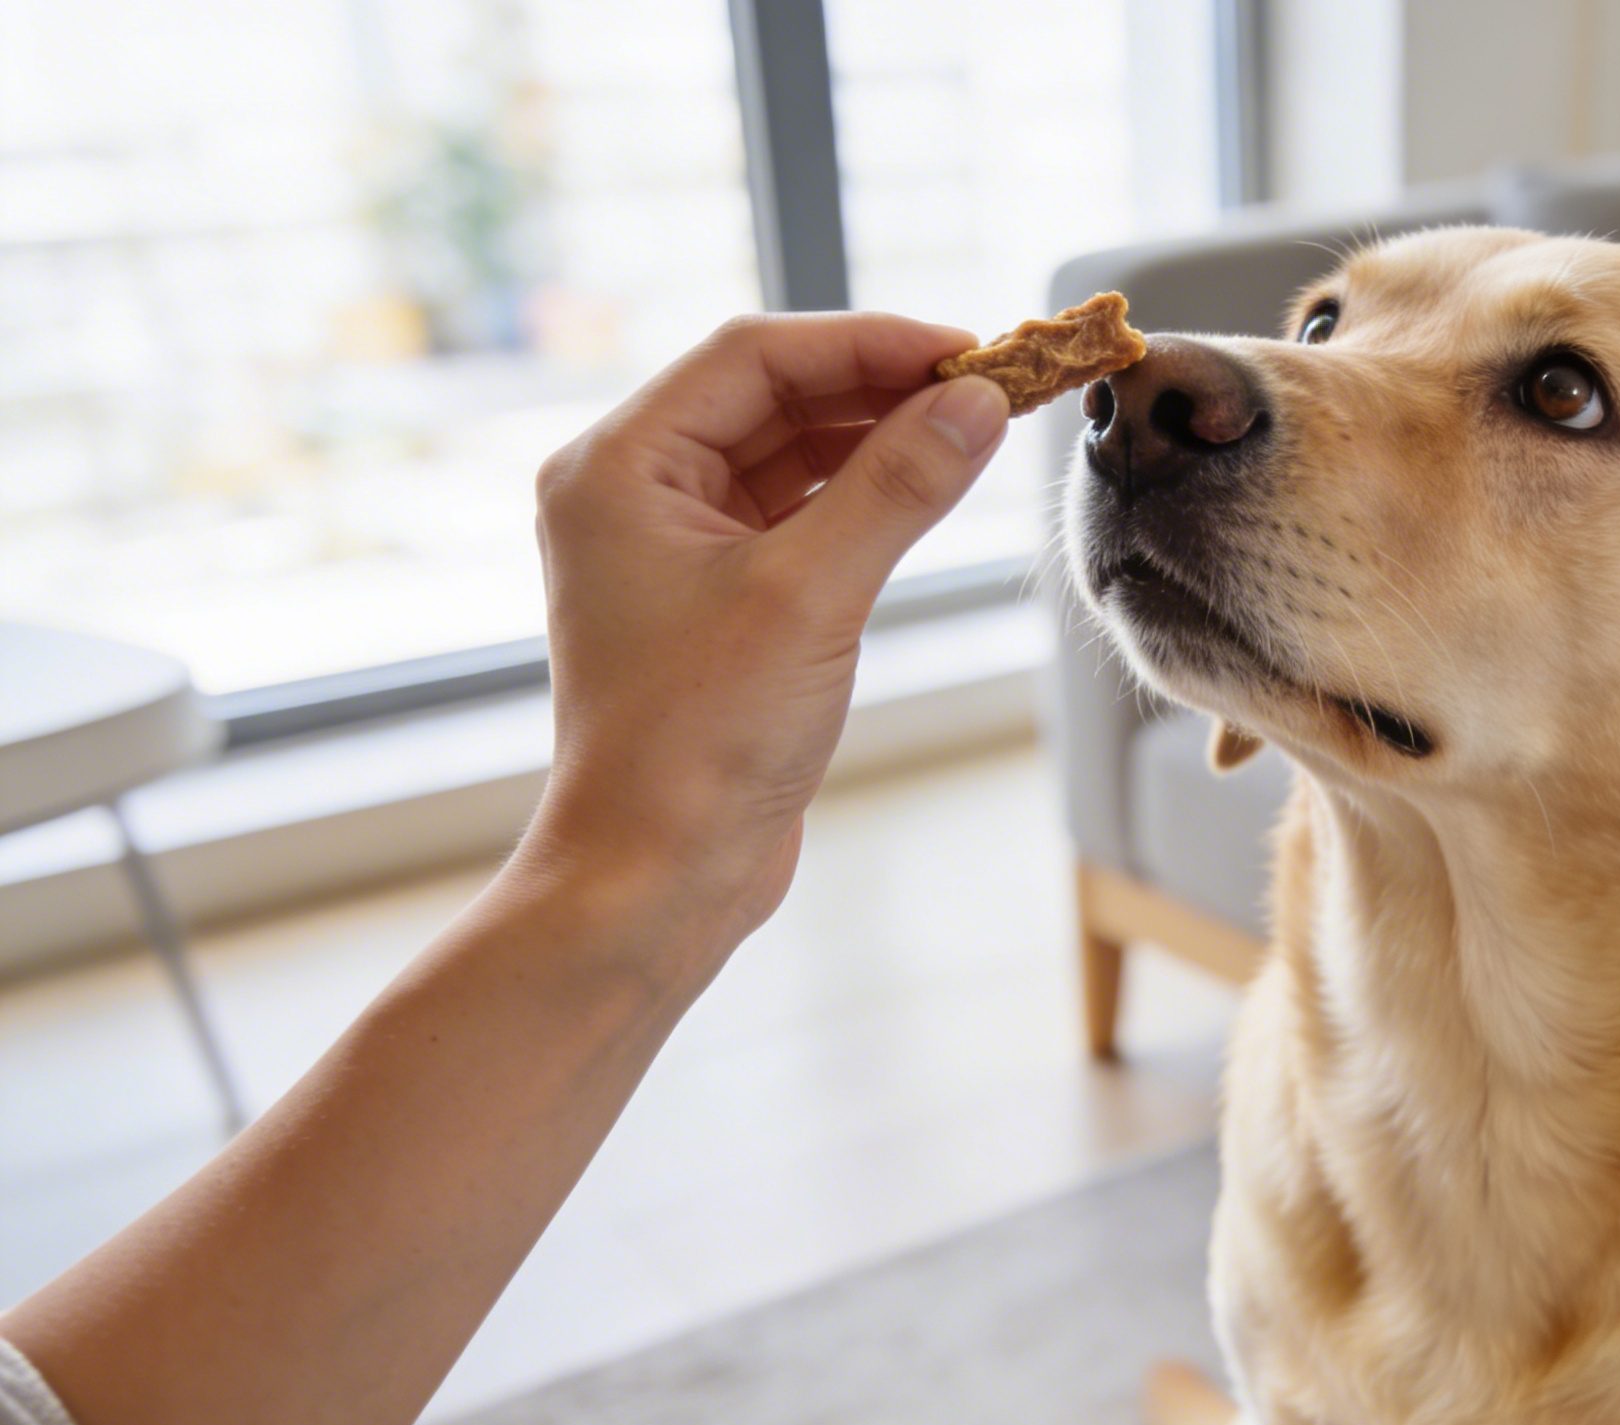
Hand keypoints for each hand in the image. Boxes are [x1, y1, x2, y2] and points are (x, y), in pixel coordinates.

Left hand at [519, 312, 1009, 951]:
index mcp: (620, 466)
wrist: (658, 875)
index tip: (967, 351)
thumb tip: (979, 402)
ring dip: (879, 441)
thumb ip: (899, 487)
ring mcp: (672, 547)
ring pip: (790, 454)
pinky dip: (863, 499)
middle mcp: (633, 492)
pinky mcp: (715, 600)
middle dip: (881, 388)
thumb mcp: (813, 597)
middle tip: (987, 389)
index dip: (867, 343)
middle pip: (773, 396)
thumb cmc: (699, 743)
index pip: (755, 356)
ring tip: (973, 434)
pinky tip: (929, 492)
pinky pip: (796, 515)